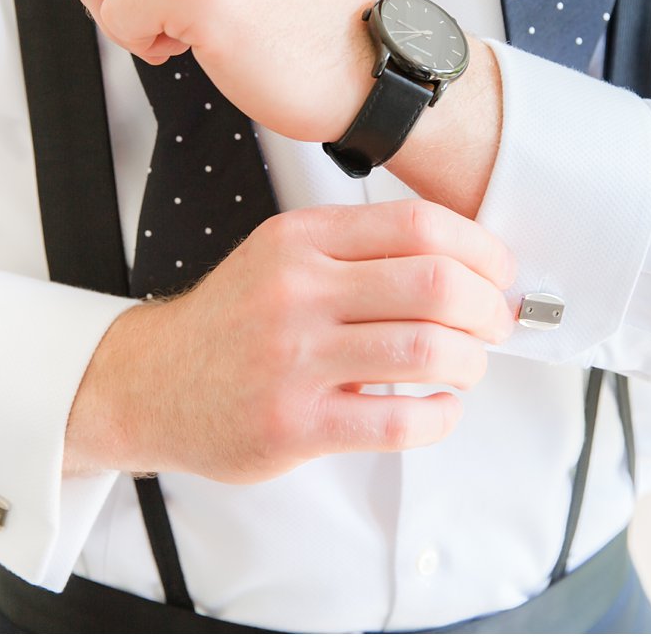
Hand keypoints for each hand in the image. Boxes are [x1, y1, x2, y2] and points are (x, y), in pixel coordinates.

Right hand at [64, 199, 518, 483]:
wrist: (151, 383)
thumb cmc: (234, 321)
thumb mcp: (283, 255)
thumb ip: (360, 250)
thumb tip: (465, 262)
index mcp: (302, 239)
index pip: (419, 225)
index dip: (481, 250)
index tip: (499, 273)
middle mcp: (297, 290)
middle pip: (435, 282)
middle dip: (487, 308)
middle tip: (495, 325)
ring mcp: (293, 359)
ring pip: (425, 349)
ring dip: (470, 362)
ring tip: (466, 367)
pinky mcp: (293, 424)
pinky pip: (396, 422)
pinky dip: (439, 417)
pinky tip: (439, 409)